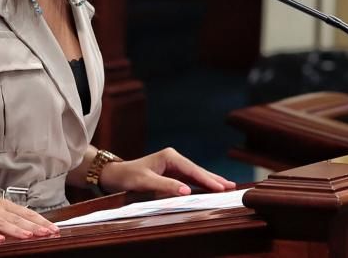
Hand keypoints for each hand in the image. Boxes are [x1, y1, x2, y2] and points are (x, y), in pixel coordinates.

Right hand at [0, 196, 59, 242]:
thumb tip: (31, 230)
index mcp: (3, 206)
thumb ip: (11, 221)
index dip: (40, 220)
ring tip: (29, 236)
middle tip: (48, 233)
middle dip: (33, 226)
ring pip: (2, 223)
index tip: (53, 228)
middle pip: (17, 217)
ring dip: (16, 230)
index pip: (26, 213)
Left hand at [98, 147, 235, 196]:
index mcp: (170, 157)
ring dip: (210, 181)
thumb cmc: (128, 177)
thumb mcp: (145, 182)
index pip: (192, 170)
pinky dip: (201, 183)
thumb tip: (187, 191)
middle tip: (231, 186)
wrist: (115, 175)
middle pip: (197, 170)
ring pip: (195, 174)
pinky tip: (210, 188)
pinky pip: (189, 179)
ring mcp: (173, 166)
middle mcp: (173, 159)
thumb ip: (166, 186)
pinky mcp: (171, 173)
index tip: (221, 187)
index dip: (207, 179)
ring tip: (226, 187)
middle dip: (214, 179)